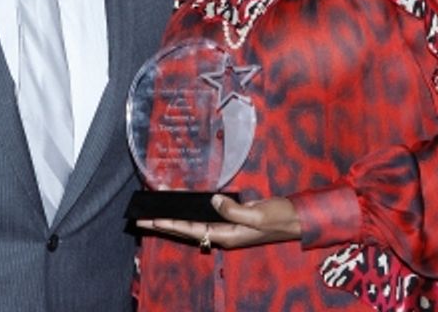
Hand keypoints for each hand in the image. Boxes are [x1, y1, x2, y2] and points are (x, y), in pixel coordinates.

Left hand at [135, 194, 300, 249]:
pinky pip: (205, 216)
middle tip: (142, 218)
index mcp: (226, 235)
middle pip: (187, 230)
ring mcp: (227, 227)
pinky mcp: (231, 218)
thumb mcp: (257, 213)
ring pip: (194, 224)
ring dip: (175, 217)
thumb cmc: (278, 218)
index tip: (150, 220)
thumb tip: (212, 201)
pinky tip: (183, 206)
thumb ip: (233, 209)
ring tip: (156, 210)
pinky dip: (191, 211)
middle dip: (164, 224)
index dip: (169, 225)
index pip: (191, 230)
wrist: (296, 218)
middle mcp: (223, 233)